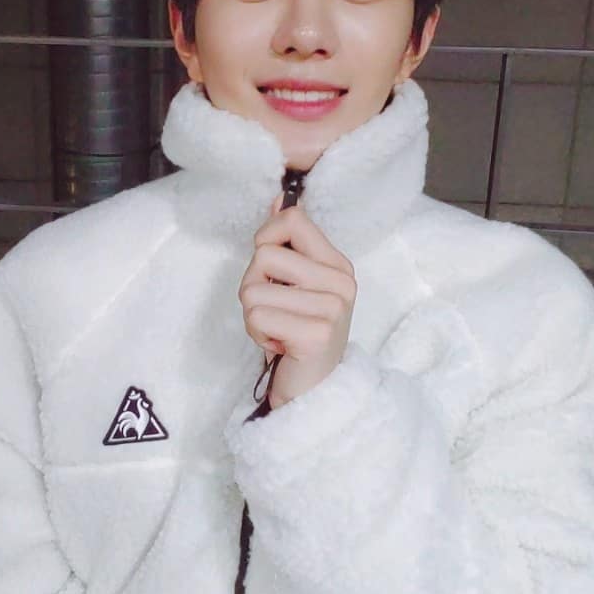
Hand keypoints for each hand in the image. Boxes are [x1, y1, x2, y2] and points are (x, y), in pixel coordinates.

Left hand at [238, 196, 356, 408]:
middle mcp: (341, 283)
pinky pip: (256, 314)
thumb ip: (288, 244)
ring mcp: (332, 308)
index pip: (293, 219)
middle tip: (275, 310)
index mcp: (338, 264)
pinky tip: (278, 345)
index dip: (266, 238)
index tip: (272, 269)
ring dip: (253, 314)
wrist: (315, 392)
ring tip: (277, 328)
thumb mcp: (296, 285)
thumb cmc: (299, 335)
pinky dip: (256, 333)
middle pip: (264, 253)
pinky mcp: (316, 334)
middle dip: (254, 283)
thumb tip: (278, 200)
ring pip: (252, 287)